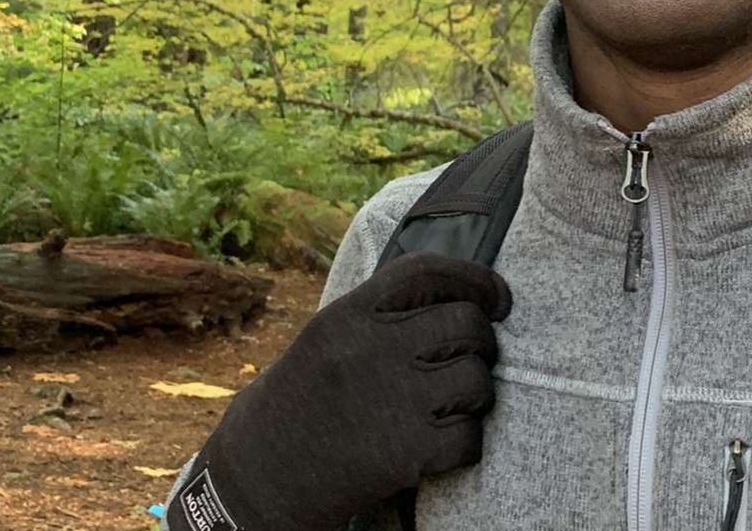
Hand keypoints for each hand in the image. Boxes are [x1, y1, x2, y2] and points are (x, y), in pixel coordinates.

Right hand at [167, 253, 511, 530]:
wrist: (253, 480)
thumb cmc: (301, 402)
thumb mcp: (328, 338)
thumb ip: (382, 314)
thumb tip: (458, 293)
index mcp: (349, 315)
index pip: (426, 271)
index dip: (474, 277)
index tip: (499, 296)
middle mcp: (371, 350)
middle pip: (466, 323)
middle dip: (483, 341)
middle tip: (474, 357)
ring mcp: (389, 401)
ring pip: (476, 378)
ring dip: (479, 393)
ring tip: (459, 402)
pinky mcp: (401, 455)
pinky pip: (468, 437)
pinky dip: (468, 442)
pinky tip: (448, 443)